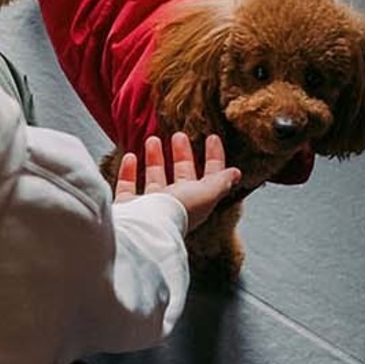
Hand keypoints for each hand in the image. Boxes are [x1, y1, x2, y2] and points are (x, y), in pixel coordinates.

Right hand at [113, 133, 238, 231]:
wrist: (144, 227)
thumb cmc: (176, 211)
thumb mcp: (206, 194)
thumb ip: (220, 183)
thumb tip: (236, 174)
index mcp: (195, 202)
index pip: (210, 178)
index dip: (214, 158)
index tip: (213, 138)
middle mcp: (173, 205)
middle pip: (181, 176)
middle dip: (182, 155)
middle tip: (180, 135)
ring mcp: (149, 207)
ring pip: (155, 179)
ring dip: (155, 158)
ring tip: (153, 139)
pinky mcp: (128, 207)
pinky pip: (128, 186)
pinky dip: (129, 171)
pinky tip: (131, 156)